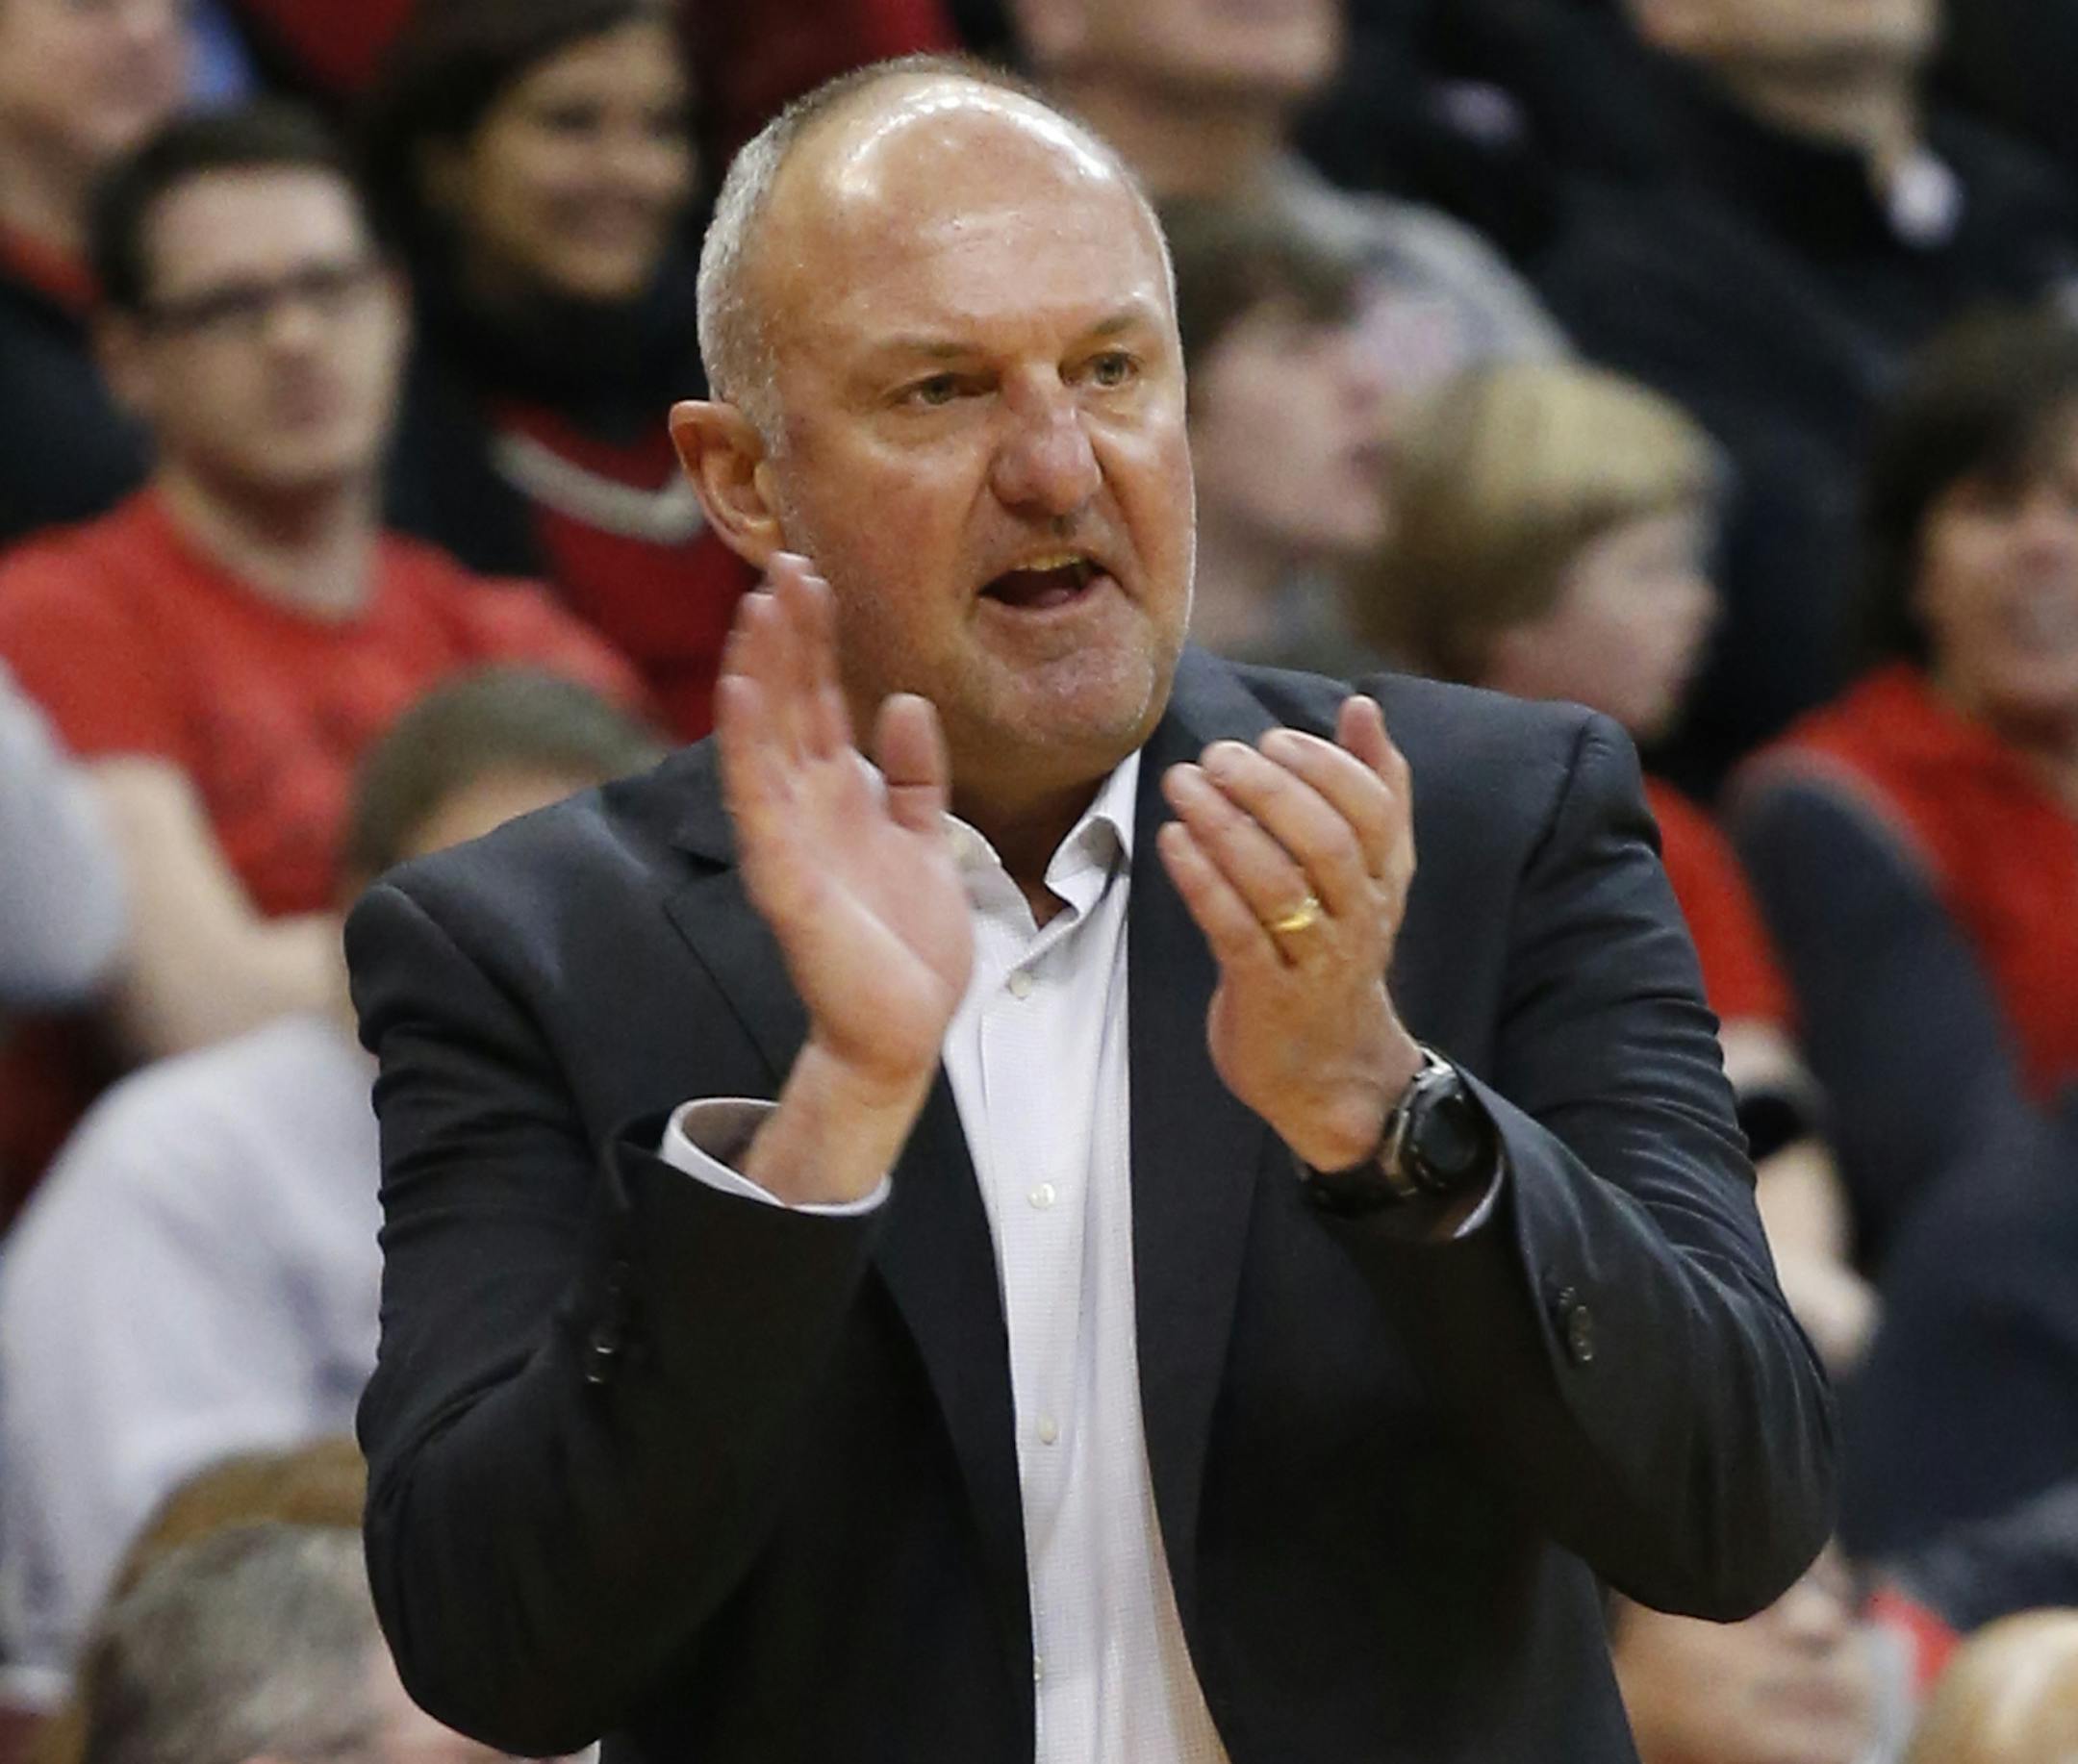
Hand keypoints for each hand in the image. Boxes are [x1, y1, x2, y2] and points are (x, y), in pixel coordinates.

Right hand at [716, 554, 973, 1111]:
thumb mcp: (927, 839)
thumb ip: (914, 775)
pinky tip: (740, 688)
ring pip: (764, 737)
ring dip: (759, 670)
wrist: (904, 1029)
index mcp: (838, 796)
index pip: (817, 700)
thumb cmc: (909, 944)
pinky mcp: (784, 876)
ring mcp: (789, 838)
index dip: (814, 638)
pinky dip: (746, 743)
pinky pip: (757, 799)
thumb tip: (904, 703)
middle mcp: (805, 807)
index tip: (814, 574)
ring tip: (758, 606)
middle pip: (788, 703)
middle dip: (785, 635)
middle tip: (785, 562)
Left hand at [1156, 696, 1423, 1170]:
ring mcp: (1315, 961)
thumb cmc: (1336, 950)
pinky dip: (1201, 881)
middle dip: (1266, 788)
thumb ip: (1373, 787)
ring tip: (1181, 784)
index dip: (1323, 766)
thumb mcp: (1368, 872)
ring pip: (1275, 884)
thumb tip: (1365, 705)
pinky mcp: (1266, 996)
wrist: (1332, 1071)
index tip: (1271, 738)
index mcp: (1384, 878)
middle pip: (1323, 840)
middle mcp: (1359, 917)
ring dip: (1223, 827)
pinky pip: (1233, 931)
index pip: (1372, 809)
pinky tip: (1171, 841)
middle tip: (1216, 754)